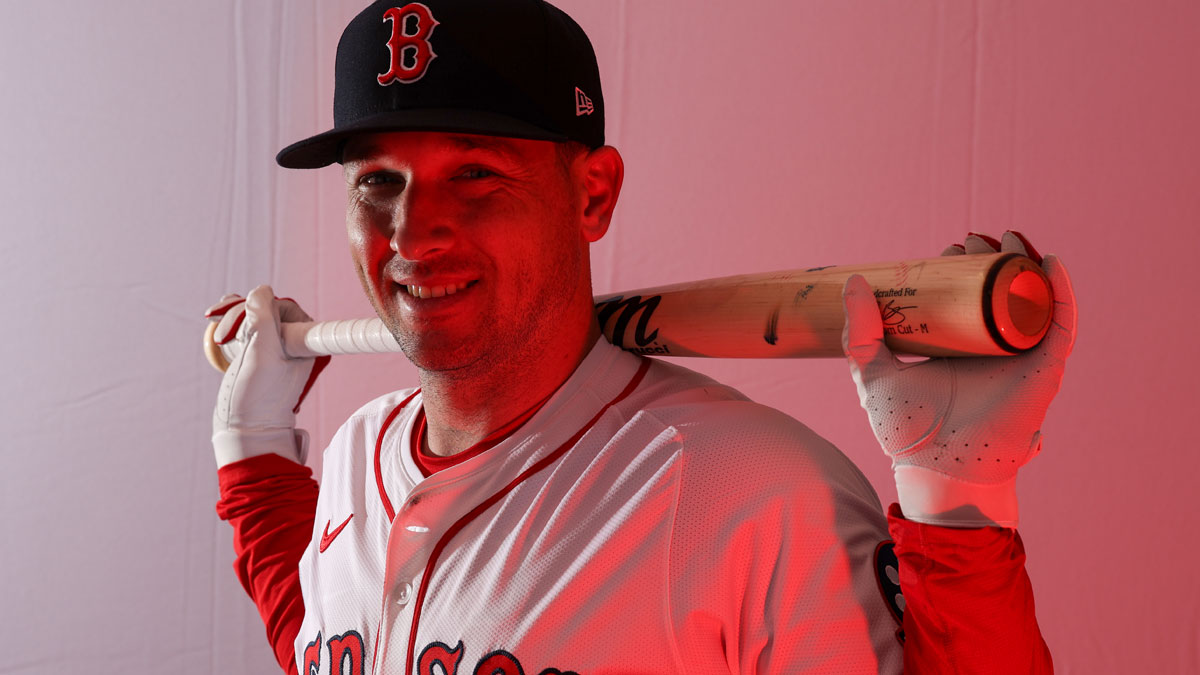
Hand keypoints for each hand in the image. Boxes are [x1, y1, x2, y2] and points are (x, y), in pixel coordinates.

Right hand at [206, 285, 330, 468]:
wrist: (244, 427)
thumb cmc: (258, 398)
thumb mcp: (262, 356)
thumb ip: (264, 320)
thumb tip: (262, 290)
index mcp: (305, 340)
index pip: (283, 305)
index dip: (260, 310)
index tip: (241, 333)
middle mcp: (293, 339)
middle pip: (264, 306)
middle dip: (239, 316)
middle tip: (224, 339)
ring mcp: (273, 342)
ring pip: (251, 311)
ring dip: (230, 317)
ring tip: (220, 339)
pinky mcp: (255, 347)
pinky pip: (242, 320)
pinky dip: (227, 318)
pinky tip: (214, 321)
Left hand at [841, 232, 1076, 527]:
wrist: (937, 466)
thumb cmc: (906, 431)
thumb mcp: (873, 373)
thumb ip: (861, 333)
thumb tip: (854, 283)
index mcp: (955, 349)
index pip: (964, 299)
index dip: (961, 270)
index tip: (948, 249)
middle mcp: (990, 350)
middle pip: (999, 294)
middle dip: (991, 260)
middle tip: (973, 240)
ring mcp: (1019, 357)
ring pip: (1032, 301)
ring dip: (1027, 265)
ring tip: (1011, 238)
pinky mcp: (1044, 368)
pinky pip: (1060, 324)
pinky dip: (1060, 292)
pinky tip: (1051, 264)